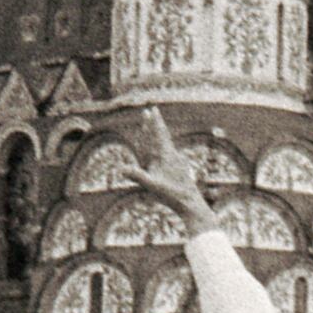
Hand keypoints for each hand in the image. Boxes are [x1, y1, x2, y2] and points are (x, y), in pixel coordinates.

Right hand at [122, 108, 218, 237]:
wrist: (191, 203)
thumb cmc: (171, 195)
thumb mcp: (152, 185)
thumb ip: (137, 175)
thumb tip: (121, 168)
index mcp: (165, 155)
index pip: (158, 134)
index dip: (153, 122)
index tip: (151, 109)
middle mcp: (172, 155)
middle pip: (162, 135)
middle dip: (156, 123)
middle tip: (152, 110)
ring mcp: (177, 161)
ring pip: (166, 143)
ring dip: (159, 134)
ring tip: (155, 126)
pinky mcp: (179, 169)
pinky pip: (169, 153)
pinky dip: (164, 147)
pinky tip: (165, 150)